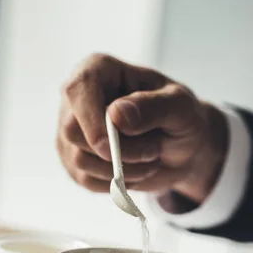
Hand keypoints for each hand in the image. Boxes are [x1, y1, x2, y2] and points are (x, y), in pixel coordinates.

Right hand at [57, 54, 227, 206]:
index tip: (111, 145)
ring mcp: (71, 130)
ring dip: (122, 169)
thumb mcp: (180, 107)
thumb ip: (153, 106)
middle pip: (73, 132)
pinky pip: (85, 180)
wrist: (181, 150)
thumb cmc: (180, 118)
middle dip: (118, 151)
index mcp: (100, 70)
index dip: (91, 120)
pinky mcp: (73, 159)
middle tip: (154, 150)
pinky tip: (135, 171)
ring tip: (150, 158)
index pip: (77, 89)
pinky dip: (115, 182)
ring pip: (79, 160)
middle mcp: (78, 97)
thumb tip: (115, 114)